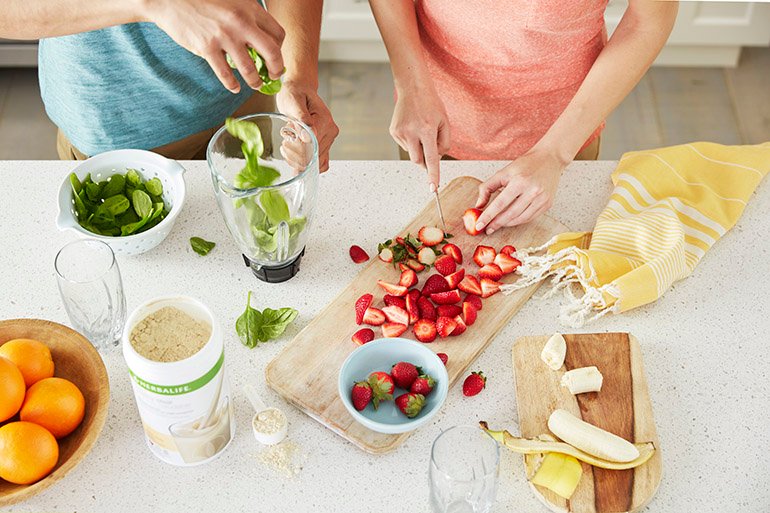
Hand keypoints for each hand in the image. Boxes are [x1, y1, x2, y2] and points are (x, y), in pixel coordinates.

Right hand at [145, 0, 284, 92]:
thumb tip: (261, 39)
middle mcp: (241, 22)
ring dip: (255, 81)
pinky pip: (225, 74)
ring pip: (250, 68)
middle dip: (276, 69)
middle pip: (272, 53)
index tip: (275, 56)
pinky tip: (234, 88)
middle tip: (274, 76)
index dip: (280, 48)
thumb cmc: (202, 0)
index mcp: (250, 9)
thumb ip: (247, 16)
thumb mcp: (232, 0)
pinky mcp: (207, 47)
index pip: (278, 33)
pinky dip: (232, 84)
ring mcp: (224, 36)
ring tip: (255, 84)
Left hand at [276, 81, 338, 171]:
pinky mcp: (325, 143)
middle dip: (296, 156)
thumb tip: (307, 137)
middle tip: (285, 144)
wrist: (300, 89)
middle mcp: (330, 131)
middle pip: (315, 156)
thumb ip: (301, 119)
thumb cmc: (295, 93)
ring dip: (299, 161)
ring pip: (317, 161)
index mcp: (325, 121)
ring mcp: (329, 138)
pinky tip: (294, 154)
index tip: (286, 145)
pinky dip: (306, 162)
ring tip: (287, 146)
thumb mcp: (293, 101)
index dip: (298, 151)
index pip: (313, 146)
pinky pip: (319, 161)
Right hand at [390, 84, 449, 187]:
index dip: (433, 175)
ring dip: (418, 147)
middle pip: (418, 160)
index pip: (431, 158)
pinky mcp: (393, 131)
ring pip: (411, 153)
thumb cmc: (431, 104)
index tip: (433, 188)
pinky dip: (411, 141)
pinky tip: (412, 128)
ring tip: (420, 129)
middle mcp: (411, 132)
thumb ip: (444, 142)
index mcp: (426, 129)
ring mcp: (400, 132)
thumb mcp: (445, 122)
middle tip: (429, 146)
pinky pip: (405, 145)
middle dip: (424, 160)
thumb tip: (436, 158)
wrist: (413, 88)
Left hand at [474, 149, 565, 232]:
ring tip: (497, 225)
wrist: (549, 159)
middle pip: (510, 214)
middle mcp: (532, 191)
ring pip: (520, 218)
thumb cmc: (525, 165)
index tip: (479, 225)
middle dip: (497, 223)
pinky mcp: (547, 204)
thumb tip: (478, 205)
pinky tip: (510, 220)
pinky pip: (530, 217)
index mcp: (520, 181)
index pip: (500, 203)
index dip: (488, 216)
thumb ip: (487, 188)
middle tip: (487, 229)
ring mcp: (542, 199)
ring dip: (507, 224)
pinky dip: (518, 221)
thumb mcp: (503, 172)